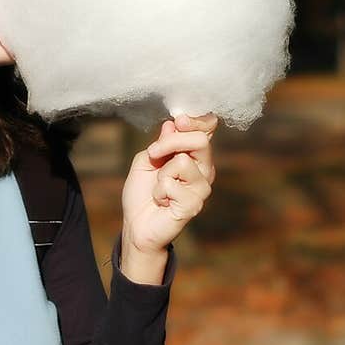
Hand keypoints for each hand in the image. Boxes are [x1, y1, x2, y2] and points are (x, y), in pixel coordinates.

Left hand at [121, 112, 216, 255]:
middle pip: (200, 140)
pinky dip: (159, 192)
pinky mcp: (194, 204)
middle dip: (171, 142)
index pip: (207, 129)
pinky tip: (162, 202)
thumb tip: (172, 124)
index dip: (196, 120)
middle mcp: (204, 169)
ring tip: (159, 188)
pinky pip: (172, 184)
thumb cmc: (142, 193)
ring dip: (161, 173)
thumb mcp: (146, 159)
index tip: (179, 121)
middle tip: (154, 153)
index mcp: (194, 155)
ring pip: (182, 161)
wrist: (136, 224)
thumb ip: (161, 142)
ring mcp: (201, 188)